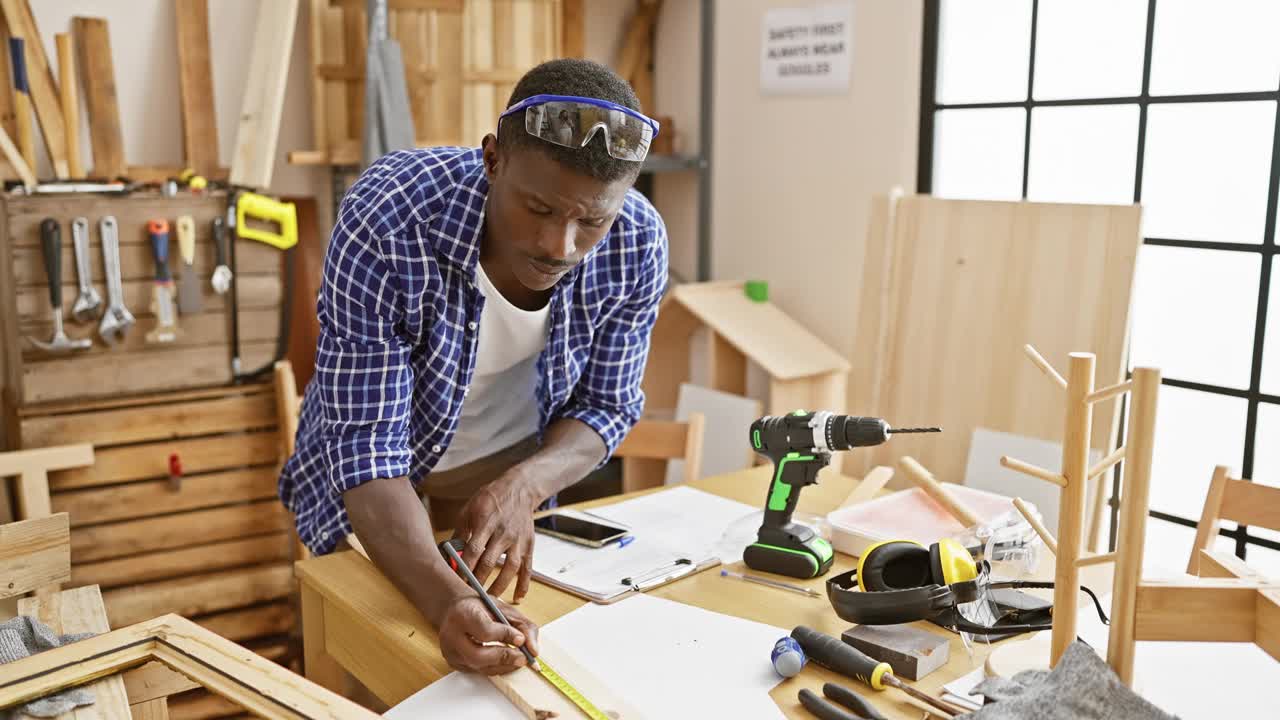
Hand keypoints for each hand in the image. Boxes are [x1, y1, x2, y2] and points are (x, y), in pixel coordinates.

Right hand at [438, 593, 539, 674]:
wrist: (452, 608)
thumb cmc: (479, 606)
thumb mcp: (503, 607)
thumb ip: (523, 626)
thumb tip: (533, 651)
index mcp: (463, 614)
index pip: (485, 631)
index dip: (506, 636)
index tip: (521, 639)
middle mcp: (451, 635)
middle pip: (478, 656)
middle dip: (504, 658)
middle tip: (522, 657)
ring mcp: (451, 651)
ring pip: (479, 667)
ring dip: (503, 665)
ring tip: (517, 659)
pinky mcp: (454, 662)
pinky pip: (477, 671)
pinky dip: (495, 667)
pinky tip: (505, 661)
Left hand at [455, 476, 539, 601]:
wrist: (520, 489)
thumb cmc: (491, 498)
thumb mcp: (470, 509)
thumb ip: (460, 531)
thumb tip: (448, 553)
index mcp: (485, 522)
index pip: (473, 550)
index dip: (464, 567)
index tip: (456, 581)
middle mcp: (503, 532)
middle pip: (489, 562)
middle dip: (478, 580)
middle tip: (469, 595)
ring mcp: (518, 540)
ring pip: (510, 568)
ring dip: (499, 586)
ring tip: (489, 599)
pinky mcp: (528, 544)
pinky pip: (528, 567)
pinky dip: (524, 583)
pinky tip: (518, 597)